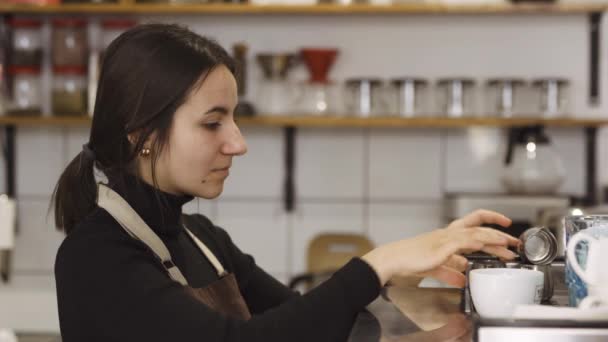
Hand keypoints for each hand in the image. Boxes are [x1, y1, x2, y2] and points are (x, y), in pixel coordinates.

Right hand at [361, 210, 520, 286]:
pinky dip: (473, 242)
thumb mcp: (435, 267)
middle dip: (498, 232)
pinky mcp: (439, 247)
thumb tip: (462, 278)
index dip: (490, 220)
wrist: (394, 259)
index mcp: (447, 236)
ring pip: (473, 233)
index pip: (473, 223)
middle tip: (514, 240)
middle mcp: (448, 234)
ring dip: (492, 238)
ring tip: (506, 243)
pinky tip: (483, 244)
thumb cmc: (410, 260)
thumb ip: (450, 272)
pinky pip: (459, 242)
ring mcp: (444, 239)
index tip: (505, 227)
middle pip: (478, 226)